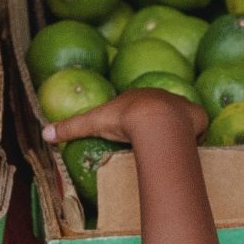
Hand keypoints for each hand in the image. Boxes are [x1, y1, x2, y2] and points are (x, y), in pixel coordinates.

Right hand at [42, 87, 208, 146]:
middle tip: (156, 142)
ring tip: (175, 147)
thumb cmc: (123, 120)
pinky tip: (192, 146)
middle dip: (159, 123)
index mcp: (139, 97)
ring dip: (180, 130)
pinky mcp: (198, 117)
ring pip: (181, 118)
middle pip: (160, 111)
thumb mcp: (93, 123)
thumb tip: (44, 135)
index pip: (136, 107)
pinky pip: (199, 126)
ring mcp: (181, 105)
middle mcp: (161, 97)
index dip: (136, 118)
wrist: (156, 120)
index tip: (134, 131)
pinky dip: (196, 136)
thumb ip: (70, 128)